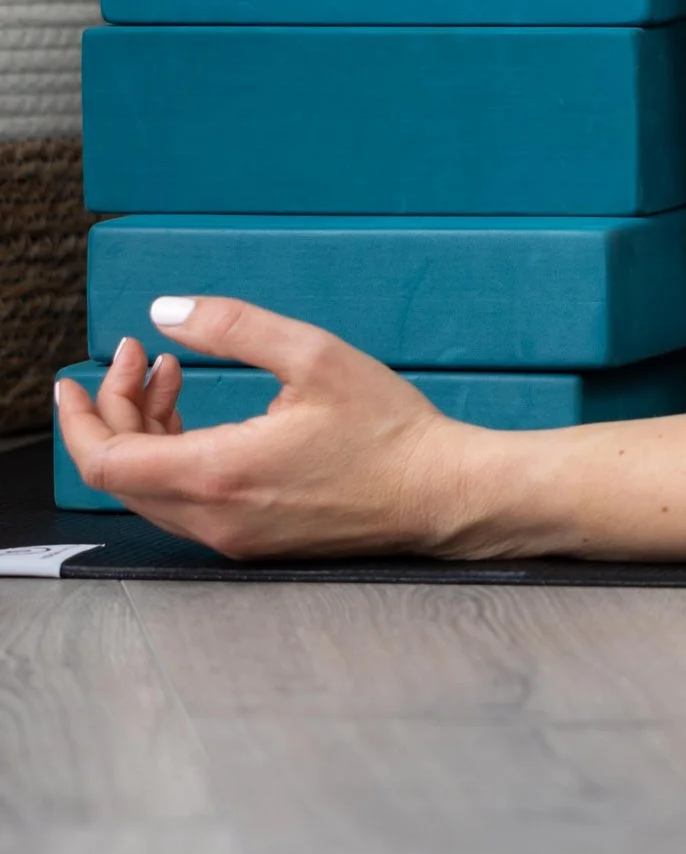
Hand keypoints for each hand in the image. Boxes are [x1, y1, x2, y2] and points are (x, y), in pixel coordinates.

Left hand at [54, 298, 479, 559]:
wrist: (438, 493)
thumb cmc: (386, 429)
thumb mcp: (312, 355)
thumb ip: (231, 327)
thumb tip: (164, 312)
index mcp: (218, 475)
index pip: (106, 461)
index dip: (81, 417)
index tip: (78, 376)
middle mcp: (213, 519)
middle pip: (121, 474)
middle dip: (116, 409)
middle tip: (140, 356)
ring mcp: (231, 537)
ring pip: (150, 490)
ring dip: (145, 431)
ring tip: (171, 375)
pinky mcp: (251, 541)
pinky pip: (183, 502)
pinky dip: (173, 455)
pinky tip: (201, 416)